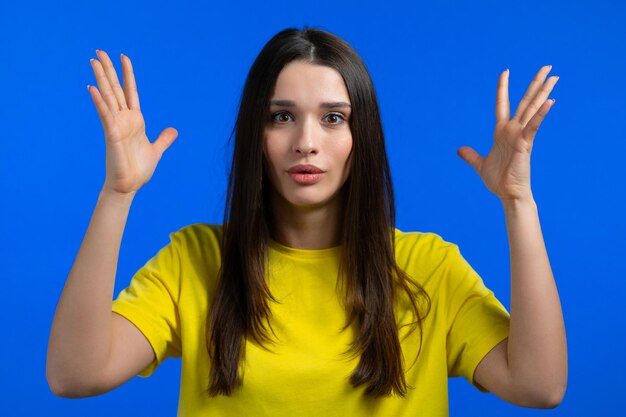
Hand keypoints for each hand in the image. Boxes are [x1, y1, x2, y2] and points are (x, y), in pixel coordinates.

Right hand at [87, 50, 177, 195]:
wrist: (129, 186)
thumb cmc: (139, 169)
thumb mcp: (156, 150)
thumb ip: (164, 138)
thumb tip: (174, 130)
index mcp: (135, 120)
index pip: (130, 91)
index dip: (128, 74)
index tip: (123, 57)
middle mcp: (124, 119)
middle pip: (115, 89)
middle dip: (109, 70)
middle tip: (99, 51)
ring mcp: (116, 125)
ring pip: (108, 97)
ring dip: (100, 79)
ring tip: (93, 61)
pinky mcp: (111, 134)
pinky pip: (104, 114)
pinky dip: (99, 102)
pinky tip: (92, 88)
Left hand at [457, 66, 557, 201]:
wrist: (508, 195)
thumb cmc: (499, 181)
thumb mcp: (480, 164)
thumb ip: (471, 155)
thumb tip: (460, 150)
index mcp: (501, 132)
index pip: (502, 104)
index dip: (503, 88)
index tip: (505, 72)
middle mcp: (513, 130)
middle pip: (525, 101)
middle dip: (535, 83)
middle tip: (547, 66)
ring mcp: (521, 135)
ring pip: (533, 108)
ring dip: (544, 92)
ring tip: (554, 76)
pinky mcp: (525, 144)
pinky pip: (534, 126)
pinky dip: (541, 114)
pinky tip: (550, 101)